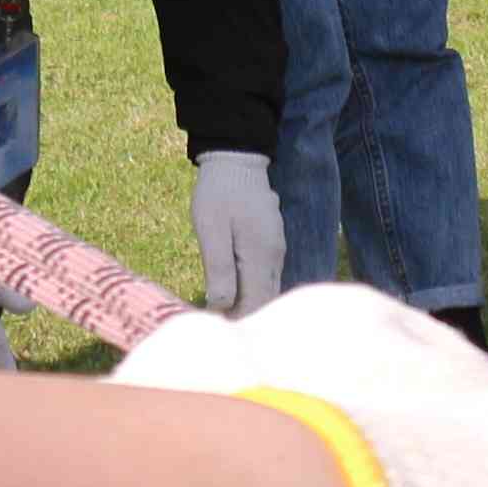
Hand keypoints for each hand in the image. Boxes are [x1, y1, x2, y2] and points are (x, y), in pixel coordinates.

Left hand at [191, 146, 289, 310]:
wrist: (236, 158)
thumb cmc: (219, 193)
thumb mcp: (211, 229)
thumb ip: (218, 269)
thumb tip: (221, 307)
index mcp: (261, 256)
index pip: (255, 304)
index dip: (236, 321)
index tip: (215, 328)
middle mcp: (275, 257)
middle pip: (265, 301)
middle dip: (243, 315)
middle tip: (217, 324)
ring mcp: (276, 249)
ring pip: (267, 290)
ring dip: (248, 303)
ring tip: (223, 311)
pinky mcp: (272, 243)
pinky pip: (266, 276)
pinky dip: (253, 289)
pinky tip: (235, 289)